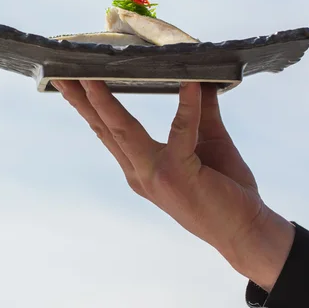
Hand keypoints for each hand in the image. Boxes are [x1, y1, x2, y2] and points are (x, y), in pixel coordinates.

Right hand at [53, 80, 293, 290]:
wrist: (247, 232)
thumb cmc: (226, 190)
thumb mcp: (208, 142)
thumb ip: (199, 112)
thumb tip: (196, 76)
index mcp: (141, 167)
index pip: (108, 132)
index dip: (88, 107)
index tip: (72, 83)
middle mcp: (140, 172)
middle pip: (104, 129)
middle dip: (81, 101)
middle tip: (61, 75)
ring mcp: (155, 175)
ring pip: (122, 131)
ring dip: (105, 103)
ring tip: (91, 78)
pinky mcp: (178, 174)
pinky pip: (181, 132)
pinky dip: (186, 106)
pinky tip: (190, 83)